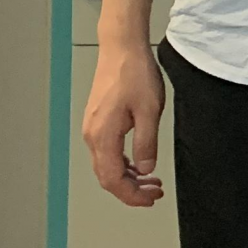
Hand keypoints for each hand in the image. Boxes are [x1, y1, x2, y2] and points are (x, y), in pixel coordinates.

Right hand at [83, 38, 166, 207]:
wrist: (121, 48)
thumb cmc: (134, 73)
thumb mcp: (149, 111)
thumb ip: (146, 143)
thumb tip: (146, 169)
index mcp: (103, 136)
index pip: (113, 180)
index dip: (131, 195)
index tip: (150, 199)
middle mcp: (92, 135)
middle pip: (107, 177)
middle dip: (131, 190)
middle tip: (154, 193)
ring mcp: (92, 128)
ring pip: (106, 165)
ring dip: (128, 177)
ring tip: (152, 181)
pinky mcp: (97, 120)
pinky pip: (106, 151)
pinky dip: (123, 163)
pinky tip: (139, 162)